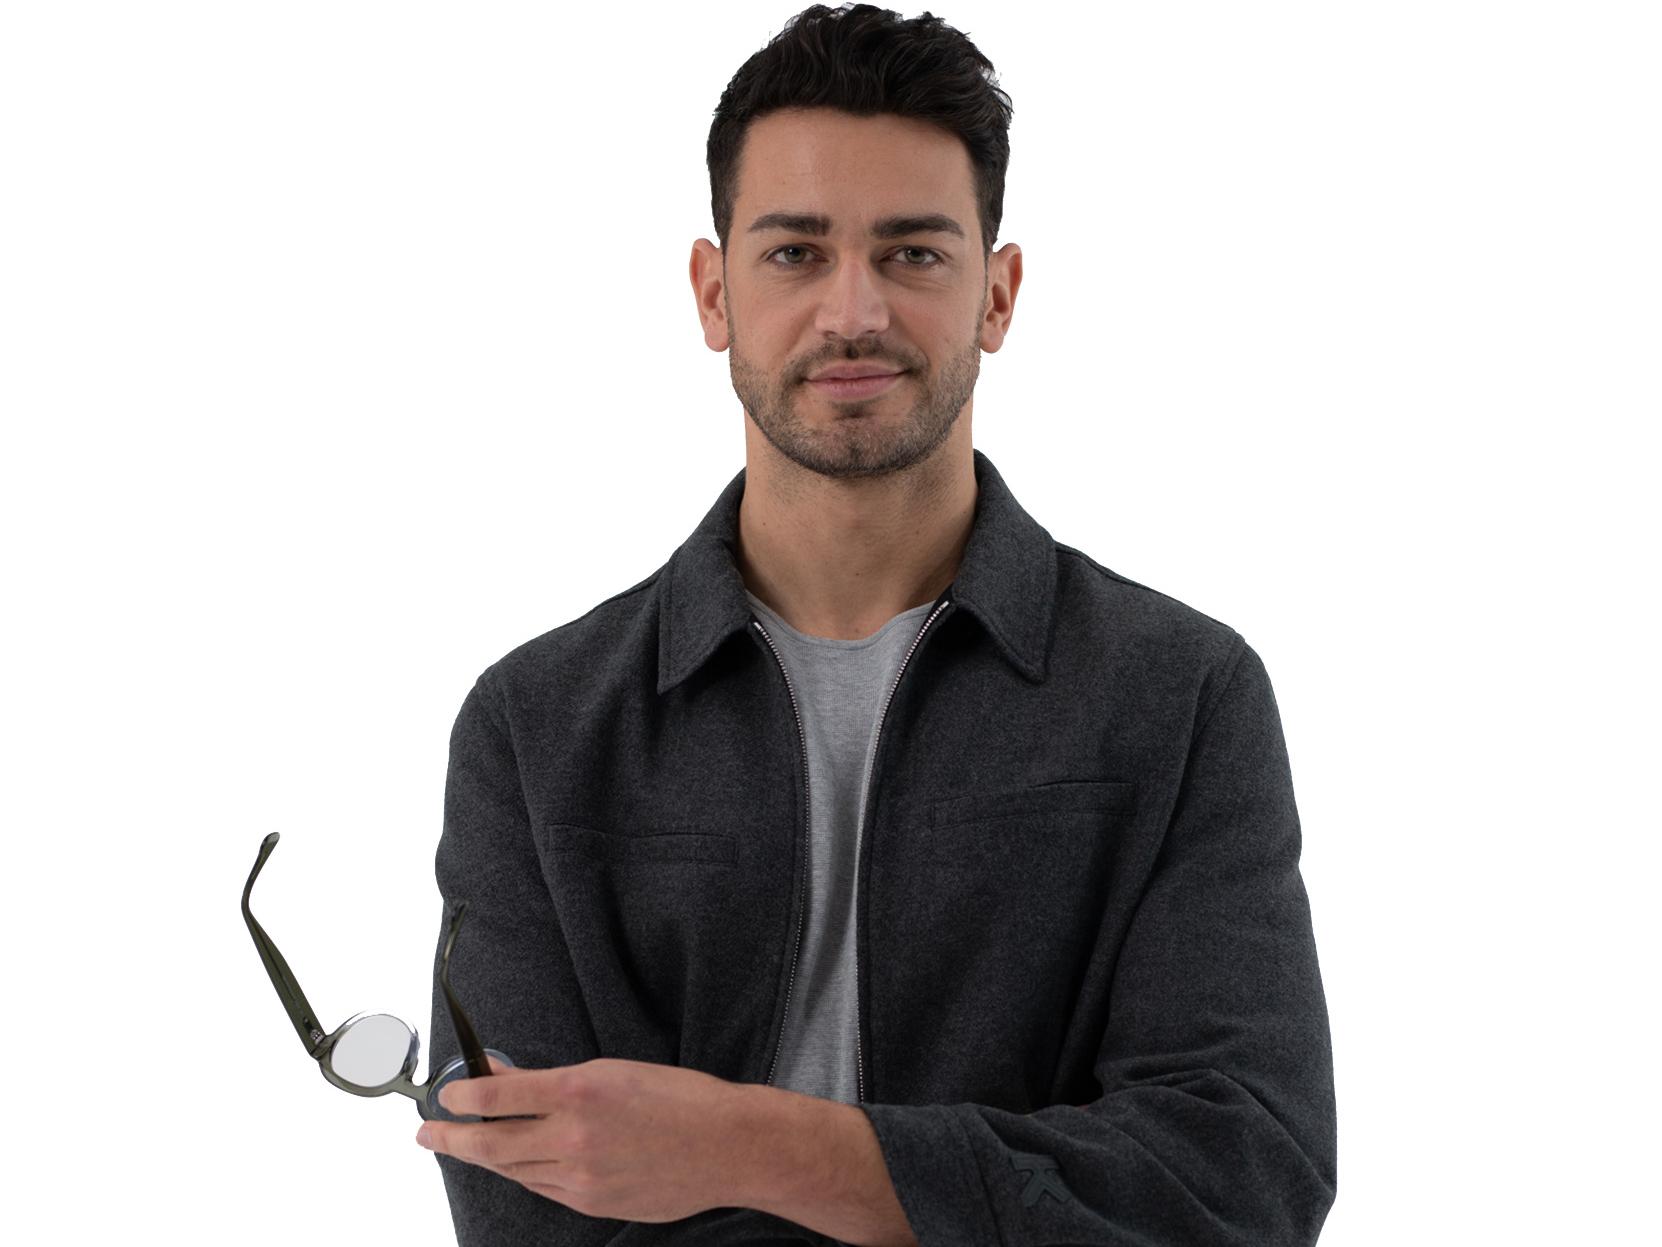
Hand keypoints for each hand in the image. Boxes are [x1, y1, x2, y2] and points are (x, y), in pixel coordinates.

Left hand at [414, 1054, 755, 1223]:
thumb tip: (507, 1080)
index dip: (462, 1095)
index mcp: (579, 1091)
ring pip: (515, 1169)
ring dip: (485, 1157)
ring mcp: (581, 1177)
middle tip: (427, 1134)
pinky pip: (544, 1188)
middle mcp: (573, 1137)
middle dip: (453, 1138)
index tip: (445, 1095)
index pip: (498, 1095)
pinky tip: (517, 1164)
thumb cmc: (679, 1098)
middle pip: (493, 1142)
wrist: (726, 1146)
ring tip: (464, 1147)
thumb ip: (554, 1081)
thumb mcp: (613, 1071)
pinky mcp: (593, 1203)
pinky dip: (524, 1174)